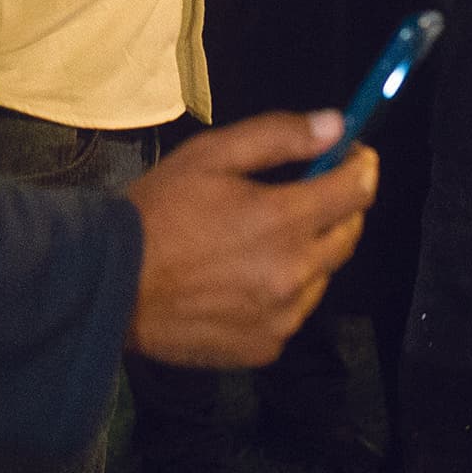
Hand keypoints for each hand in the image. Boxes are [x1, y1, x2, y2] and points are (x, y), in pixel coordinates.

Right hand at [122, 111, 376, 367]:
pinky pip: (294, 311)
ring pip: (323, 275)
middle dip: (342, 206)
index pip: (357, 190)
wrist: (110, 286)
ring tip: (269, 237)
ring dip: (313, 251)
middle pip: (349, 234)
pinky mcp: (266, 347)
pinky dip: (286, 290)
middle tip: (314, 190)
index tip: (354, 154)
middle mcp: (293, 274)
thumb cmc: (158, 211)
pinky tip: (249, 277)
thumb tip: (336, 125)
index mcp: (283, 221)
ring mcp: (282, 317)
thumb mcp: (210, 155)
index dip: (362, 165)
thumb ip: (278, 136)